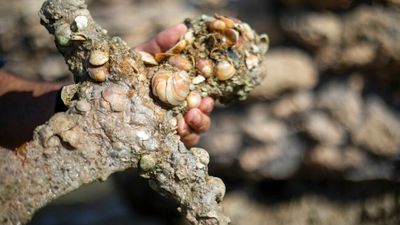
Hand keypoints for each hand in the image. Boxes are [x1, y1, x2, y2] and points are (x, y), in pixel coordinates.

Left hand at [136, 24, 214, 146]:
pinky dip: (183, 137)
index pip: (200, 94)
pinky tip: (177, 130)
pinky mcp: (162, 139)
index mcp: (178, 91)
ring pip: (194, 130)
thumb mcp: (143, 56)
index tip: (209, 93)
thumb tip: (182, 28)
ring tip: (189, 119)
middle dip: (205, 112)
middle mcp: (178, 109)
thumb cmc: (125, 72)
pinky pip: (180, 142)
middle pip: (201, 114)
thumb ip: (161, 44)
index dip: (208, 96)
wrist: (101, 90)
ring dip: (197, 125)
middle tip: (201, 105)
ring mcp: (171, 125)